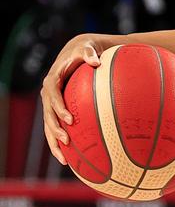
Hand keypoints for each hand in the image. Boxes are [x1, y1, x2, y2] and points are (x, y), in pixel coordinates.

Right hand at [40, 35, 110, 164]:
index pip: (52, 95)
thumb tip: (96, 61)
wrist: (79, 52)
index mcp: (53, 80)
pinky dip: (61, 142)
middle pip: (47, 114)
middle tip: (67, 141)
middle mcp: (49, 93)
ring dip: (54, 142)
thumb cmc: (86, 50)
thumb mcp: (87, 47)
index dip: (58, 107)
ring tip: (64, 158)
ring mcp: (52, 103)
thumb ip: (89, 53)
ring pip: (49, 125)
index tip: (70, 119)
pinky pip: (57, 127)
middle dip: (55, 129)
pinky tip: (71, 158)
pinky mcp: (58, 110)